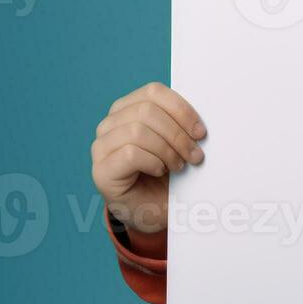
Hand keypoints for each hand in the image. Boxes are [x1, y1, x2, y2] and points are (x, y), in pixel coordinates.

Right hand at [91, 82, 205, 240]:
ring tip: (179, 166)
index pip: (153, 91)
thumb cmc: (167, 175)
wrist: (152, 211)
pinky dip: (153, 162)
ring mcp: (101, 147)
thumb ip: (182, 125)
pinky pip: (130, 154)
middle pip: (146, 110)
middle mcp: (110, 124)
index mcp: (129, 109)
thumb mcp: (178, 144)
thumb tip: (201, 119)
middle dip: (178, 134)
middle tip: (195, 156)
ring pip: (137, 131)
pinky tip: (160, 172)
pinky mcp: (101, 171)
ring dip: (168, 150)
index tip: (201, 132)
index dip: (181, 109)